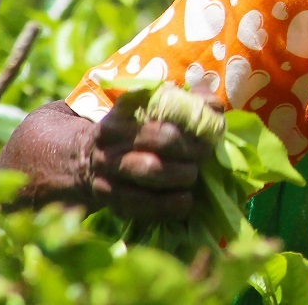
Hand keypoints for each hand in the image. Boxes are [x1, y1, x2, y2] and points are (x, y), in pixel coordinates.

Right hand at [86, 88, 221, 222]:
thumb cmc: (139, 132)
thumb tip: (214, 107)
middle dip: (190, 149)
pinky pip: (141, 203)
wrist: (93, 160)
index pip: (163, 110)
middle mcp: (110, 136)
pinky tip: (185, 201)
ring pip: (149, 170)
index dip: (191, 122)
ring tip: (193, 176)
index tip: (209, 132)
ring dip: (180, 175)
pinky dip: (169, 204)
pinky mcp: (106, 195)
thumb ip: (190, 103)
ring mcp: (105, 166)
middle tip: (205, 155)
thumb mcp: (160, 112)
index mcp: (125, 110)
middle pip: (159, 140)